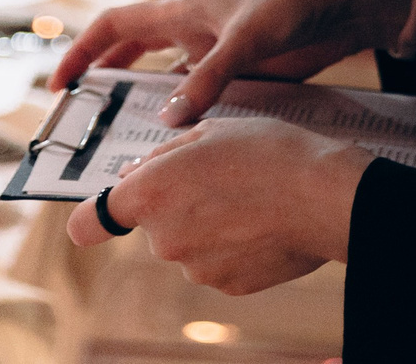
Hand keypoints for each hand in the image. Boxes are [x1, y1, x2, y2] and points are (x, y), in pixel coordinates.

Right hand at [50, 0, 415, 125]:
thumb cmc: (295, 1)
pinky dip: (192, 120)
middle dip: (106, 84)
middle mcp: (192, 31)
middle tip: (87, 124)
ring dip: (150, 108)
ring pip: (169, 83)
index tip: (59, 86)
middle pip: (132, 56)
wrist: (350, 3)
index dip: (81, 51)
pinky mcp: (245, 72)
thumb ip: (211, 78)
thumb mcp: (250, 38)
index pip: (113, 27)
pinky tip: (189, 148)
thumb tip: (167, 120)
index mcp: (182, 11)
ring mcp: (218, 53)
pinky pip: (205, 98)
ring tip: (132, 147)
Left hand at [65, 115, 372, 292]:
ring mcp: (196, 268)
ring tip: (247, 196)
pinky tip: (260, 221)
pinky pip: (218, 262)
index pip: (90, 223)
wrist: (326, 195)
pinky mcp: (229, 285)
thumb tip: (136, 172)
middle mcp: (163, 239)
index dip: (92, 218)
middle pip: (151, 225)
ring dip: (205, 224)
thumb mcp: (208, 130)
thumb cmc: (269, 152)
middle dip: (173, 204)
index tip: (99, 216)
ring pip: (187, 243)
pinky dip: (232, 245)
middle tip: (214, 176)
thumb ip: (161, 156)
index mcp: (149, 195)